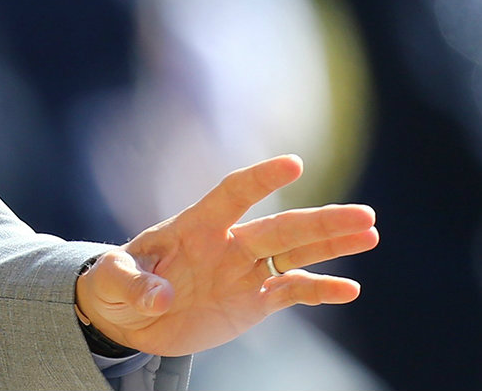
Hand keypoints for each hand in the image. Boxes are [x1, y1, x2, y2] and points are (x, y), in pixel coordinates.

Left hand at [76, 155, 378, 357]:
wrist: (130, 317)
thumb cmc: (116, 286)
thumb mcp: (110, 281)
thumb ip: (132, 283)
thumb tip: (161, 297)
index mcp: (194, 226)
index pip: (232, 194)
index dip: (259, 179)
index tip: (294, 164)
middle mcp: (228, 243)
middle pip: (280, 228)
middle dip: (321, 222)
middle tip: (365, 215)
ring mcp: (245, 271)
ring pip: (296, 252)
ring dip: (332, 244)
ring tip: (370, 232)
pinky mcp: (254, 301)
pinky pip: (293, 292)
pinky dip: (320, 290)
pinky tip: (350, 290)